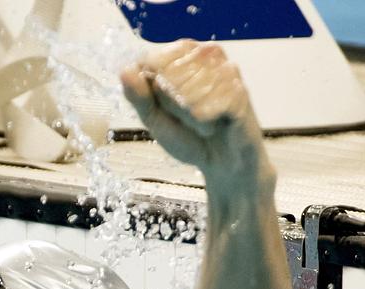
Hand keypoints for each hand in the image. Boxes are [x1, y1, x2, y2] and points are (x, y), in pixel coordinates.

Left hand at [120, 40, 271, 191]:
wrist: (221, 160)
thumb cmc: (186, 134)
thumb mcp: (154, 117)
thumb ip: (138, 96)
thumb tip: (124, 71)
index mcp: (183, 52)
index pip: (151, 62)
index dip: (153, 92)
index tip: (168, 103)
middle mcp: (206, 52)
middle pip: (168, 78)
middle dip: (172, 106)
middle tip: (188, 115)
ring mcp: (226, 69)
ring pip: (186, 95)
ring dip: (189, 117)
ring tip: (203, 120)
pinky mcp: (239, 90)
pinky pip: (205, 110)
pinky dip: (204, 124)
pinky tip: (215, 124)